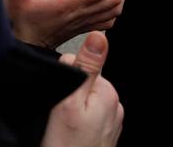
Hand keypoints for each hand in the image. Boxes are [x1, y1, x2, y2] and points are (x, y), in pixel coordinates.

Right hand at [41, 32, 123, 146]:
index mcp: (107, 93)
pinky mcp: (104, 138)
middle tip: (57, 120)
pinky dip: (75, 127)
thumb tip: (99, 36)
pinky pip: (86, 121)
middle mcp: (114, 106)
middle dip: (67, 97)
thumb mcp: (70, 104)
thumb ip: (85, 69)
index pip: (79, 66)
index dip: (62, 80)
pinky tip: (67, 139)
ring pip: (82, 103)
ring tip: (61, 133)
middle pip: (81, 84)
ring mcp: (111, 124)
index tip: (57, 101)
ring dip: (70, 112)